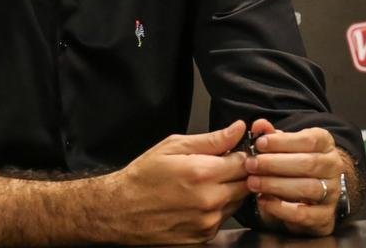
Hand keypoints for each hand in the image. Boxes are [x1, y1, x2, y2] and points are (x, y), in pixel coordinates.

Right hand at [106, 120, 250, 243]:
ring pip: (237, 202)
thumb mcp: (174, 147)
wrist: (119, 210)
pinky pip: (223, 219)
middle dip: (238, 173)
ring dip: (229, 191)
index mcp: (204, 174)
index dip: (241, 154)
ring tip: (204, 184)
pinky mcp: (202, 238)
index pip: (244, 161)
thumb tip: (238, 129)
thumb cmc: (143, 177)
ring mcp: (207, 223)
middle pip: (246, 183)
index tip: (231, 152)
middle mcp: (209, 201)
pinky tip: (198, 201)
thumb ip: (212, 139)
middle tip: (218, 167)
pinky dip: (217, 209)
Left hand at [245, 119, 343, 236]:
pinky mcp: (325, 216)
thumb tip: (259, 125)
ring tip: (253, 183)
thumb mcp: (285, 147)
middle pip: (308, 163)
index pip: (309, 140)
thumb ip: (272, 136)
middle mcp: (333, 167)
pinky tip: (264, 201)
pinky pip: (305, 214)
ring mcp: (333, 192)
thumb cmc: (296, 164)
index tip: (260, 143)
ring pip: (308, 188)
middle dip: (275, 164)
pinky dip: (282, 209)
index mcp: (326, 144)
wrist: (316, 193)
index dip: (283, 142)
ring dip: (277, 185)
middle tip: (251, 165)